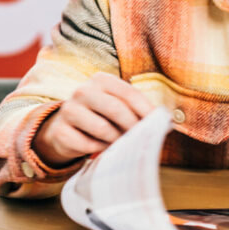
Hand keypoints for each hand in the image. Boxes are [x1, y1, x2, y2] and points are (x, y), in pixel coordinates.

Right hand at [33, 72, 154, 166]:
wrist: (66, 128)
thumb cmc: (100, 116)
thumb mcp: (117, 105)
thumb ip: (138, 110)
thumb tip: (167, 122)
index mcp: (100, 80)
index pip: (128, 93)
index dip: (145, 109)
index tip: (159, 124)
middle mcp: (82, 91)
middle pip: (116, 109)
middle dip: (132, 126)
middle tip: (141, 138)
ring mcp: (68, 110)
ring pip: (102, 129)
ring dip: (116, 140)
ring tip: (119, 142)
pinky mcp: (61, 132)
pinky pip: (88, 145)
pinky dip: (99, 150)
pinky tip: (101, 147)